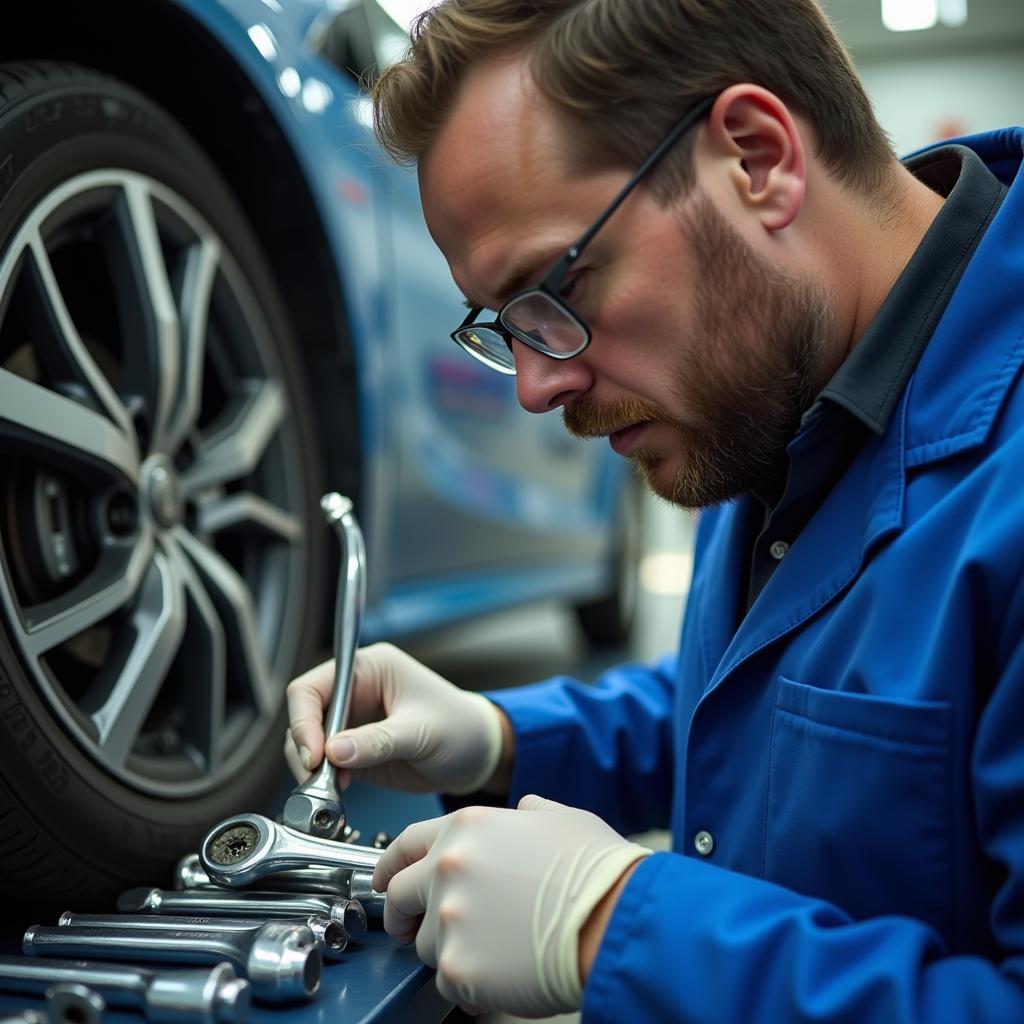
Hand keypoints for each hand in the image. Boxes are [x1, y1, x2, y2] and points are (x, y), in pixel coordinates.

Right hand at [285, 642, 507, 794]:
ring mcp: (353, 723)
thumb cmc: (460, 728)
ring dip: (312, 770)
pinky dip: (323, 782)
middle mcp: (355, 692)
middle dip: (304, 749)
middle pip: (305, 716)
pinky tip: (337, 795)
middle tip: (318, 779)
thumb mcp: (421, 733)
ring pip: (310, 744)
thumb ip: (378, 741)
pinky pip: (325, 766)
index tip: (314, 754)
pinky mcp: (354, 751)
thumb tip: (335, 752)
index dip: (304, 720)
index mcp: (370, 669)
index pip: (313, 687)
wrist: (478, 755)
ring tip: (331, 790)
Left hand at [372, 795, 650, 1016]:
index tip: (387, 881)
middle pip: (400, 896)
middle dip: (405, 914)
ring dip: (448, 948)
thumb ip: (528, 814)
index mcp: (466, 827)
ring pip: (424, 943)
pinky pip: (446, 980)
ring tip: (492, 947)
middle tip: (418, 927)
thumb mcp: (560, 819)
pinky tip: (501, 970)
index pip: (405, 844)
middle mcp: (448, 866)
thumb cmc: (597, 871)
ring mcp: (449, 918)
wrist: (616, 919)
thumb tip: (525, 810)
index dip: (392, 866)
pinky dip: (468, 982)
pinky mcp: (457, 966)